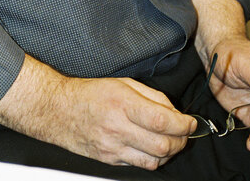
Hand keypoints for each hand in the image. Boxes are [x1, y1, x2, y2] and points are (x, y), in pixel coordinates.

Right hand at [0, 54, 195, 170]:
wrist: (58, 110)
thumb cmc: (90, 92)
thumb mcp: (122, 82)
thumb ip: (151, 96)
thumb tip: (174, 112)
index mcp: (123, 103)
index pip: (163, 120)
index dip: (184, 124)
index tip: (191, 122)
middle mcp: (118, 127)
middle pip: (163, 145)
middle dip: (181, 141)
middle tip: (184, 133)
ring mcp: (113, 147)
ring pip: (154, 161)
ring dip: (169, 153)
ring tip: (169, 142)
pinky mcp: (109, 160)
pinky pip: (139, 165)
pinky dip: (151, 159)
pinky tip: (150, 147)